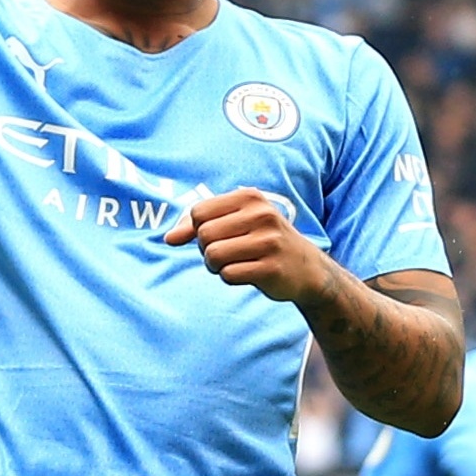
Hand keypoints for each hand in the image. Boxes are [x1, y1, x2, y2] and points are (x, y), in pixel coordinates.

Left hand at [166, 188, 328, 306]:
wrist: (306, 268)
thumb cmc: (263, 241)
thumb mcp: (235, 223)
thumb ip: (198, 226)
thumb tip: (169, 238)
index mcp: (250, 197)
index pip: (198, 212)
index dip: (198, 230)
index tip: (216, 236)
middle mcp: (261, 215)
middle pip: (204, 235)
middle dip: (206, 250)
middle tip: (225, 254)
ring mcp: (269, 242)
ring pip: (214, 256)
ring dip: (216, 266)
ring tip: (234, 263)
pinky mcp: (272, 268)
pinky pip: (229, 275)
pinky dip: (230, 278)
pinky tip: (247, 273)